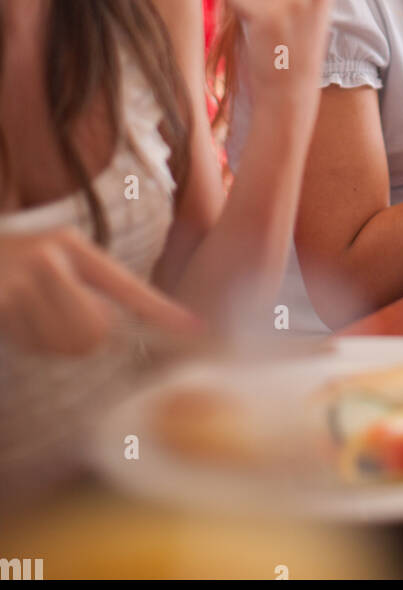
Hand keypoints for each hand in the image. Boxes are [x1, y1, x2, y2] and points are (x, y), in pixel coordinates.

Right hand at [0, 228, 201, 355]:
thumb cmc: (11, 263)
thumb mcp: (50, 260)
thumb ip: (83, 290)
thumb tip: (116, 335)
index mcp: (72, 246)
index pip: (127, 286)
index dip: (161, 310)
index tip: (195, 327)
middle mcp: (52, 258)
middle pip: (97, 330)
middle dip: (83, 340)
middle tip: (56, 323)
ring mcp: (24, 279)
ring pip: (63, 343)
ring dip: (46, 342)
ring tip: (26, 315)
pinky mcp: (2, 301)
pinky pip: (31, 343)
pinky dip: (24, 340)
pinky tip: (10, 318)